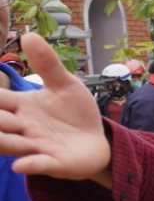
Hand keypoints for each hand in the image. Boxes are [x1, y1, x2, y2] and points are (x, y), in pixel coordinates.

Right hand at [0, 33, 109, 178]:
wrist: (98, 140)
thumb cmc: (75, 113)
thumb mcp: (65, 85)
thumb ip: (47, 64)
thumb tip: (29, 35)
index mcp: (21, 106)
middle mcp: (22, 127)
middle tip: (11, 117)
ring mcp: (35, 146)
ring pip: (8, 145)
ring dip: (6, 141)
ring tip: (20, 135)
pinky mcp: (53, 163)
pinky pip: (36, 165)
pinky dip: (29, 164)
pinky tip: (22, 164)